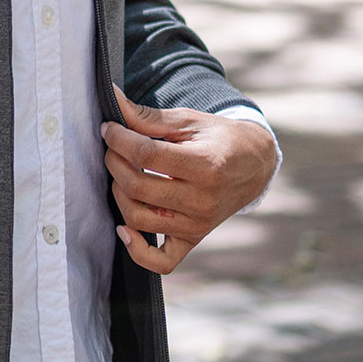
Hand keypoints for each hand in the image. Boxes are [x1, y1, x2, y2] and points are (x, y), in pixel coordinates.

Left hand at [102, 87, 275, 277]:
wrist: (253, 165)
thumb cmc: (219, 139)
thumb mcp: (189, 121)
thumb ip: (148, 117)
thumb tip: (113, 100)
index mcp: (205, 165)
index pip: (146, 155)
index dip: (119, 139)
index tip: (109, 128)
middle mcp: (202, 200)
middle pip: (138, 187)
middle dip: (114, 163)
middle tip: (113, 148)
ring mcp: (198, 224)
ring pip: (139, 219)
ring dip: (119, 194)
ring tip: (122, 174)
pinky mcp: (193, 239)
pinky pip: (161, 261)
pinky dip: (137, 250)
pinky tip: (124, 228)